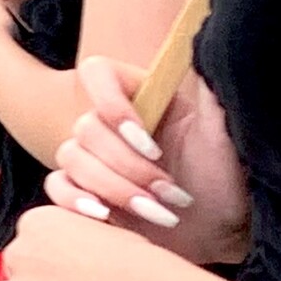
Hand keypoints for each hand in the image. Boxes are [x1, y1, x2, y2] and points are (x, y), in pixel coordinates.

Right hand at [44, 58, 248, 264]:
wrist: (219, 229)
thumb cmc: (223, 180)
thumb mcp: (221, 139)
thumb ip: (212, 99)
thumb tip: (210, 51)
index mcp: (138, 96)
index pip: (96, 73)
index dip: (112, 104)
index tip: (149, 144)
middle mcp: (108, 121)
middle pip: (85, 127)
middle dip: (128, 165)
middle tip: (170, 191)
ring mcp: (91, 155)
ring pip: (71, 158)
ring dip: (114, 188)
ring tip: (159, 213)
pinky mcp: (82, 189)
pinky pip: (57, 186)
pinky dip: (76, 201)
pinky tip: (107, 217)